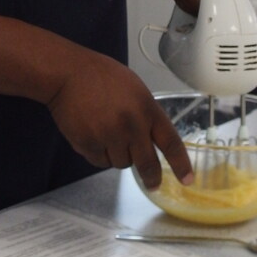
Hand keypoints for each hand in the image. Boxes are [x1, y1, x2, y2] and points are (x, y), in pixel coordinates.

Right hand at [46, 48, 192, 190]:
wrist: (68, 73)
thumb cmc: (101, 75)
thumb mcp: (135, 88)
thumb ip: (145, 113)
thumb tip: (151, 138)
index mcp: (147, 108)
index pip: (171, 142)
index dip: (181, 164)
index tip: (188, 180)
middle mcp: (132, 125)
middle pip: (148, 163)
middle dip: (152, 177)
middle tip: (153, 183)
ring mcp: (110, 136)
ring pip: (122, 163)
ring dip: (118, 155)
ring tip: (106, 131)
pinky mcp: (90, 144)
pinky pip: (101, 162)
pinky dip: (99, 154)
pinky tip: (93, 133)